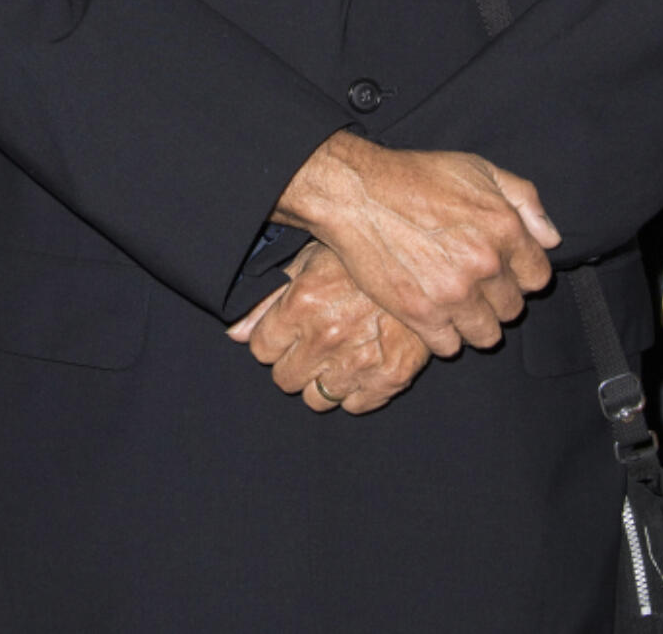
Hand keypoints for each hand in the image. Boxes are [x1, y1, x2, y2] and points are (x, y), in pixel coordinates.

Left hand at [226, 241, 430, 413]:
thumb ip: (269, 298)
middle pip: (284, 379)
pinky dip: (358, 388)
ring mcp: (359, 360)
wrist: (428, 260)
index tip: (290, 329)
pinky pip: (355, 406)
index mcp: (303, 301)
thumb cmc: (364, 256)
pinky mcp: (390, 377)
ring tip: (340, 352)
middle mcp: (327, 335)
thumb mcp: (312, 259)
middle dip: (296, 361)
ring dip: (324, 380)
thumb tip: (235, 333)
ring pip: (316, 399)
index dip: (274, 339)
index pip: (261, 349)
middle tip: (316, 340)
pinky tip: (365, 360)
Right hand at [273, 136, 558, 356]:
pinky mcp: (421, 314)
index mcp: (504, 228)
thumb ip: (524, 199)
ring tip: (457, 302)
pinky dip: (444, 335)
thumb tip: (550, 238)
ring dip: (475, 322)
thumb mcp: (478, 168)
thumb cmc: (416, 176)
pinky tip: (433, 311)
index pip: (538, 277)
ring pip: (486, 335)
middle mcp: (484, 265)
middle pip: (513, 309)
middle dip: (498, 297)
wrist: (358, 195)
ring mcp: (453, 293)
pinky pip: (450, 346)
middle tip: (474, 282)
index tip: (502, 268)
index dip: (521, 273)